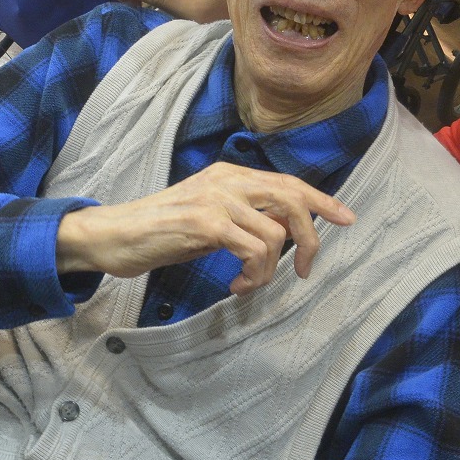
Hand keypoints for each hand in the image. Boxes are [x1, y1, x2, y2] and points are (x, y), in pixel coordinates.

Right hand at [56, 163, 355, 293]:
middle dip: (310, 238)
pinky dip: (254, 273)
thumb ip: (244, 217)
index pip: (288, 182)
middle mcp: (228, 180)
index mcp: (231, 175)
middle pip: (292, 199)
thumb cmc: (160, 232)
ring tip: (248, 284)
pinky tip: (236, 284)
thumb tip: (282, 234)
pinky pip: (253, 249)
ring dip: (269, 270)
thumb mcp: (210, 218)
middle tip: (304, 270)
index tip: (347, 218)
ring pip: (274, 234)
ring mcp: (217, 199)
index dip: (322, 201)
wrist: (112, 235)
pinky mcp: (204, 223)